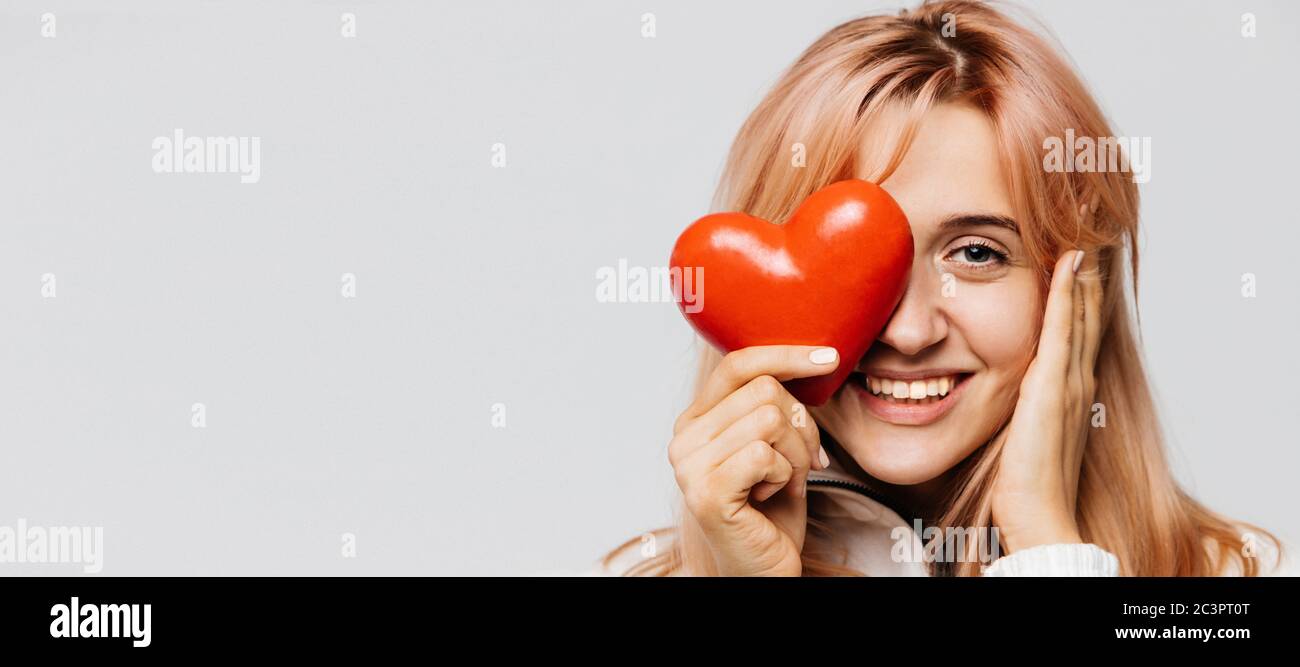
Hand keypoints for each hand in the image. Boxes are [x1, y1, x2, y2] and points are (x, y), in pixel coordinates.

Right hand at [669, 345, 837, 575]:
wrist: (764, 568)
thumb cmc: (773, 511)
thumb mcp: (776, 446)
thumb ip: (774, 405)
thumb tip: (813, 360)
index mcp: (695, 420)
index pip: (738, 365)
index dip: (785, 355)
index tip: (828, 358)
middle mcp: (683, 438)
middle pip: (764, 390)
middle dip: (800, 426)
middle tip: (800, 463)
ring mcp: (689, 465)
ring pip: (771, 419)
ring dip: (795, 455)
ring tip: (783, 482)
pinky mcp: (706, 492)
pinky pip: (766, 455)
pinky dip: (785, 476)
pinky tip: (770, 496)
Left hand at [990, 249, 1100, 552]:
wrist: (1037, 512)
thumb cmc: (1025, 482)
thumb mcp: (1022, 431)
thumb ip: (1018, 407)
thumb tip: (995, 391)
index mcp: (1069, 389)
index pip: (1079, 329)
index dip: (1082, 293)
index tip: (1081, 256)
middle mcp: (1077, 379)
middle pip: (1089, 313)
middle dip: (1091, 272)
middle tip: (1096, 230)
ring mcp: (1070, 379)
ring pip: (1083, 312)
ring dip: (1085, 270)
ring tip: (1089, 231)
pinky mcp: (1054, 384)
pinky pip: (1064, 328)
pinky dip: (1067, 293)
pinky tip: (1069, 263)